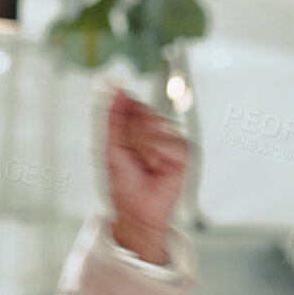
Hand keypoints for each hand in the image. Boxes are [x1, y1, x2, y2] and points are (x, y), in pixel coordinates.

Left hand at [103, 89, 188, 265]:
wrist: (136, 208)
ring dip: (144, 146)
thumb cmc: (122, 181)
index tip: (120, 135)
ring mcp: (170, 138)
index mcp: (136, 125)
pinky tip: (156, 166)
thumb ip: (112, 115)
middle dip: (132, 135)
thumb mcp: (109, 145)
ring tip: (144, 163)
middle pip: (144, 112)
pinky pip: (170, 142)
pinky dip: (158, 155)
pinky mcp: (184, 151)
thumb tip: (113, 86)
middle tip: (131, 154)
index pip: (131, 103)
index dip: (123, 115)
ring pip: (157, 125)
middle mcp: (155, 129)